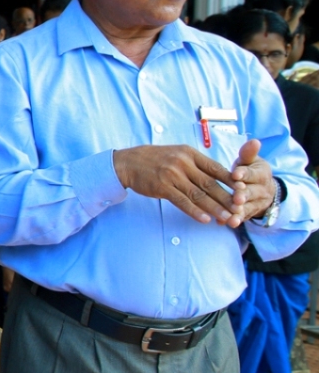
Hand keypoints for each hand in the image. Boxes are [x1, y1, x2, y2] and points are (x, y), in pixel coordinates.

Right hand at [113, 144, 239, 224]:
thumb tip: (219, 176)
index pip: (216, 169)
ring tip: (227, 218)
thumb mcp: (177, 154)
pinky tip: (204, 219)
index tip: (244, 193)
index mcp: (190, 153)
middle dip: (227, 198)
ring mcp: (172, 174)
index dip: (232, 182)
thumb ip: (196, 164)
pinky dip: (194, 211)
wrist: (127, 162)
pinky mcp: (162, 186)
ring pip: (198, 194)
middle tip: (240, 210)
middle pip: (210, 183)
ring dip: (214, 208)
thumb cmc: (154, 160)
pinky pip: (182, 201)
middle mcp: (183, 163)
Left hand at [228, 139, 275, 226]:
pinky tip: (224, 223)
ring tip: (231, 216)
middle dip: (243, 195)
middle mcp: (261, 190)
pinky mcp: (248, 213)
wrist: (262, 189)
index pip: (253, 174)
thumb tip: (254, 141)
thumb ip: (248, 153)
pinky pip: (241, 217)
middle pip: (251, 193)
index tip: (236, 174)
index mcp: (261, 174)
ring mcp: (255, 203)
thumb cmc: (249, 170)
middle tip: (235, 197)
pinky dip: (233, 220)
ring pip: (247, 208)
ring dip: (239, 212)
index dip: (245, 174)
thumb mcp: (250, 161)